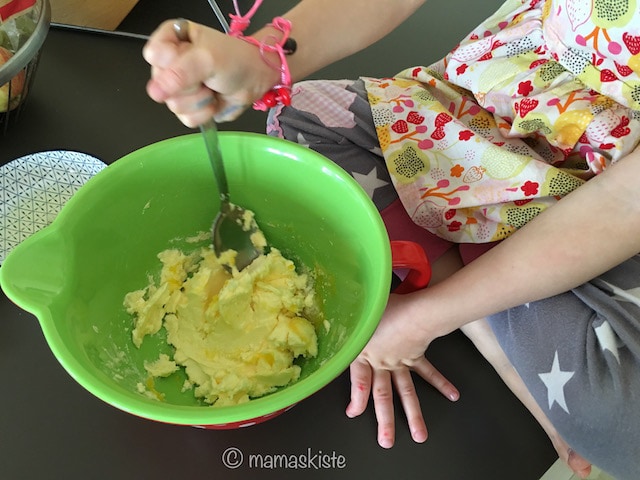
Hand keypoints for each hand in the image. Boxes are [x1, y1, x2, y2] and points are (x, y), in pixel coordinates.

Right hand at [142, 20, 279, 126]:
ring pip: (174, 105)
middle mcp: (170, 65)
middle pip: (162, 84)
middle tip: (207, 75)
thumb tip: (155, 92)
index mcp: (171, 41)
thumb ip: (179, 73)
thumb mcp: (206, 59)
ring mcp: (178, 89)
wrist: (255, 79)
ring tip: (212, 87)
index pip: (154, 55)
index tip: (193, 58)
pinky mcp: (189, 108)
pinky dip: (204, 113)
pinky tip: (214, 101)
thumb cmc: (234, 60)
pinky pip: (186, 119)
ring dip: (200, 100)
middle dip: (190, 85)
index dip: (172, 62)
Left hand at [346, 293, 459, 447]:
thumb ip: (351, 325)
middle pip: (383, 395)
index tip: (354, 413)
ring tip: (420, 435)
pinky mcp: (416, 355)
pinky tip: (452, 394)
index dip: (357, 399)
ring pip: (407, 392)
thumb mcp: (360, 316)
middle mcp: (383, 362)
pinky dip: (441, 382)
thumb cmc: (385, 309)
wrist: (415, 312)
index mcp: (365, 353)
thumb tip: (339, 321)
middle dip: (385, 420)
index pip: (359, 381)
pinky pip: (428, 371)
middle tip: (387, 442)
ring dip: (414, 415)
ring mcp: (401, 362)